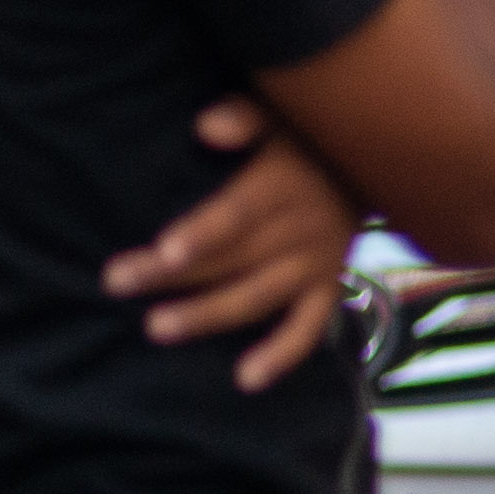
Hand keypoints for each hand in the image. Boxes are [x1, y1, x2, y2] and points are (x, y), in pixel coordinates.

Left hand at [106, 91, 368, 390]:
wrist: (377, 164)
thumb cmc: (303, 136)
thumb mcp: (280, 113)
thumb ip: (244, 117)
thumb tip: (208, 127)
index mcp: (282, 186)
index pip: (237, 214)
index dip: (203, 234)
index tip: (163, 252)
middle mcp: (301, 230)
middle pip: (232, 259)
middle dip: (174, 276)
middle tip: (117, 283)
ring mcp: (316, 263)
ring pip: (259, 296)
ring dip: (210, 315)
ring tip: (158, 329)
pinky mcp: (328, 286)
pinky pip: (310, 327)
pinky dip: (282, 355)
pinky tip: (246, 380)